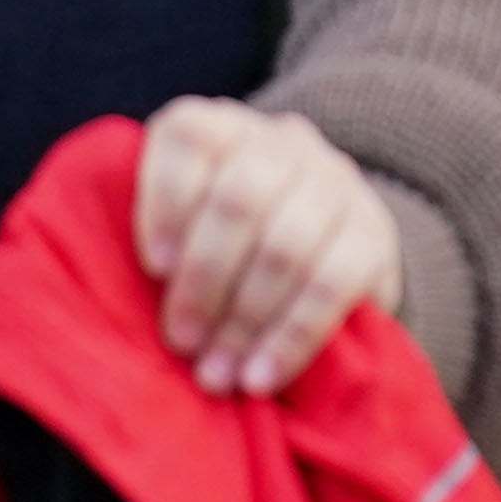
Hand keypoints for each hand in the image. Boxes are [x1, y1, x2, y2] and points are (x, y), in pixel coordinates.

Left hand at [132, 100, 402, 399]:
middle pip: (240, 199)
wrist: (327, 244)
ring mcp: (336, 182)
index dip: (165, 201)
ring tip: (217, 374)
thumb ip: (164, 238)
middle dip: (204, 279)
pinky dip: (292, 337)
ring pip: (286, 247)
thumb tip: (125, 299)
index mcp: (222, 126)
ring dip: (245, 321)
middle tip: (182, 341)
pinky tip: (263, 375)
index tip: (153, 268)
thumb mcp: (189, 221)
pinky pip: (332, 286)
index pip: (189, 137)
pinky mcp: (375, 234)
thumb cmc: (226, 243)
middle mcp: (283, 142)